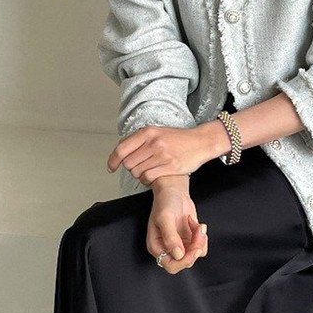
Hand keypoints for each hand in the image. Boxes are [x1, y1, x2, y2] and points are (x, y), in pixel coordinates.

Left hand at [107, 120, 229, 185]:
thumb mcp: (158, 132)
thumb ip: (140, 139)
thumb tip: (120, 149)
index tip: (111, 167)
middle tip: (139, 167)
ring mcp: (162, 155)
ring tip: (148, 170)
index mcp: (148, 132)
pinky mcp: (170, 167)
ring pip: (137, 172)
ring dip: (139, 175)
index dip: (113, 161)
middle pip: (128, 163)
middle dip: (131, 168)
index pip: (122, 149)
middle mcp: (154, 143)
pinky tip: (153, 176)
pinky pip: (148, 178)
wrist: (201, 142)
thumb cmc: (179, 139)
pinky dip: (147, 180)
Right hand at [147, 177, 208, 274]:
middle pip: (186, 262)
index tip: (193, 249)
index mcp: (157, 247)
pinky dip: (202, 236)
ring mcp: (180, 245)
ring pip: (196, 254)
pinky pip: (201, 246)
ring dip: (200, 240)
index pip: (171, 265)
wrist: (174, 192)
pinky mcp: (190, 240)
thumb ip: (170, 237)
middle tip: (198, 232)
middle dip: (195, 248)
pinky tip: (196, 224)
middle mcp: (168, 248)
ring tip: (196, 225)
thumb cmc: (165, 202)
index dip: (184, 261)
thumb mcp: (165, 218)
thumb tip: (178, 254)